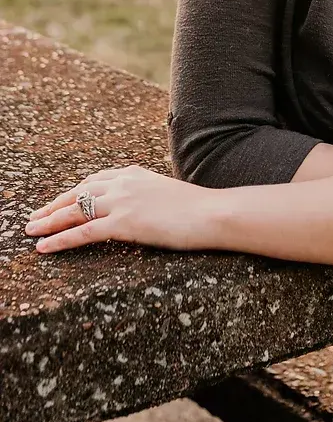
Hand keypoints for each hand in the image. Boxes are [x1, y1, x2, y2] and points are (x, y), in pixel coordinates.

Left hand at [25, 165, 220, 253]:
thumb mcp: (167, 194)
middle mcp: (124, 183)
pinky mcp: (124, 223)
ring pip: (74, 211)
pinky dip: (60, 240)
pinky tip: (45, 247)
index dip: (72, 192)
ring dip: (48, 222)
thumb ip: (148, 196)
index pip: (94, 180)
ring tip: (30, 231)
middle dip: (53, 205)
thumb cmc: (198, 209)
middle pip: (78, 193)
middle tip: (35, 217)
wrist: (213, 213)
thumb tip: (144, 208)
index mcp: (134, 173)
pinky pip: (83, 233)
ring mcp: (122, 202)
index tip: (59, 201)